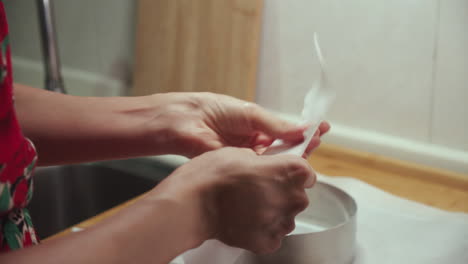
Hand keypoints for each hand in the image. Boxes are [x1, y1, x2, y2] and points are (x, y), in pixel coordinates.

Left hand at [147, 92, 329, 157]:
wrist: (186, 122)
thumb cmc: (214, 110)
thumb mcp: (250, 113)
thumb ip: (276, 125)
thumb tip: (301, 129)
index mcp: (257, 126)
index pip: (286, 131)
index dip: (304, 131)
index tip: (322, 128)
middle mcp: (255, 143)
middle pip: (284, 148)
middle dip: (302, 145)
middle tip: (317, 141)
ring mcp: (248, 157)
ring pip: (274, 161)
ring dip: (290, 157)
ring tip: (307, 152)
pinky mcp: (240, 169)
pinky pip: (260, 171)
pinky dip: (273, 169)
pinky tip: (285, 167)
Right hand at [150, 147, 314, 253]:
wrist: (190, 204)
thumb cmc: (211, 175)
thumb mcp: (241, 152)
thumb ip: (266, 160)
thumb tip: (272, 166)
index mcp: (288, 170)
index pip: (307, 173)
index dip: (294, 172)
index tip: (282, 174)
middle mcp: (290, 197)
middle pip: (299, 196)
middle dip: (283, 192)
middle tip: (259, 189)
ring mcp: (280, 222)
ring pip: (287, 217)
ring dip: (274, 211)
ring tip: (250, 206)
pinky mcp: (267, 241)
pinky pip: (275, 235)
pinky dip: (264, 229)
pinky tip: (247, 220)